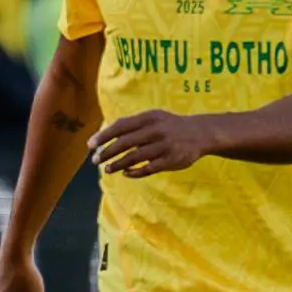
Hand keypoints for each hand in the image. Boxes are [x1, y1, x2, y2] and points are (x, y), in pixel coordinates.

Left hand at [92, 111, 206, 177]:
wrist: (200, 133)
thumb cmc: (170, 126)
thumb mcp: (154, 118)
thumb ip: (133, 125)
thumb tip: (107, 134)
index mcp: (148, 118)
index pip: (120, 126)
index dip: (104, 136)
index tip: (90, 145)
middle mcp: (155, 130)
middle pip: (124, 143)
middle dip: (107, 152)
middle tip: (96, 160)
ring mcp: (163, 146)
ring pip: (134, 157)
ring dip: (118, 164)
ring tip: (108, 170)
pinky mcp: (170, 160)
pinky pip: (148, 169)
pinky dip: (134, 172)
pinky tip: (126, 173)